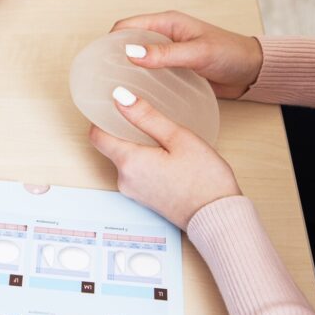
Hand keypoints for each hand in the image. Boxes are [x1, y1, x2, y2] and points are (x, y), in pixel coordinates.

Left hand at [89, 87, 241, 229]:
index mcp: (128, 162)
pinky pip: (135, 173)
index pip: (96, 136)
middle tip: (143, 116)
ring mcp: (133, 192)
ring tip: (159, 136)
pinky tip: (165, 156)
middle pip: (111, 147)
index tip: (110, 107)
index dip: (100, 119)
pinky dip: (144, 161)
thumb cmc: (204, 179)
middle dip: (122, 131)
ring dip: (136, 147)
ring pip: (125, 160)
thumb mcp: (178, 138)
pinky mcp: (143, 199)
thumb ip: (146, 116)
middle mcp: (124, 179)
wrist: (218, 217)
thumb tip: (120, 97)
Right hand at [111, 11, 262, 98]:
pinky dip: (138, 80)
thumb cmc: (230, 55)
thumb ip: (165, 54)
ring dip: (125, 70)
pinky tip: (134, 94)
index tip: (98, 61)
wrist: (252, 71)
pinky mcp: (171, 69)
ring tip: (113, 88)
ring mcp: (166, 53)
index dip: (110, 41)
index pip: (126, 26)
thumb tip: (131, 53)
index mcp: (167, 22)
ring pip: (136, 59)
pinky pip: (148, 72)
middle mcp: (163, 35)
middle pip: (127, 42)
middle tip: (101, 78)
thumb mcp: (197, 53)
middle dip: (112, 56)